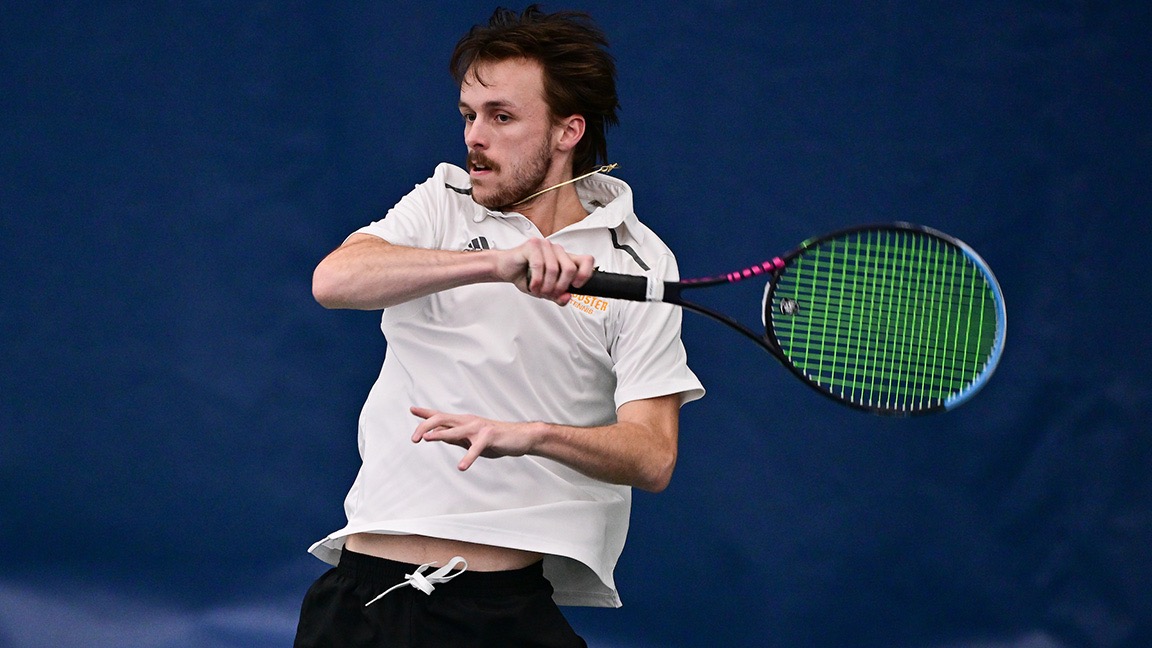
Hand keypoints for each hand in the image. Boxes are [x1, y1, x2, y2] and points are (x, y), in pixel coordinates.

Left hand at [410, 407, 537, 470]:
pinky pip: (476, 448)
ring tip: (427, 439)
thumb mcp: (472, 439)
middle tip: (414, 439)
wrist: (521, 437)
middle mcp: (469, 422)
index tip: (412, 410)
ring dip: (440, 434)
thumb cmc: (497, 439)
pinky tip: (461, 466)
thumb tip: (439, 436)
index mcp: (464, 422)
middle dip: (425, 426)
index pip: (441, 416)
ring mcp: (478, 428)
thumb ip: (456, 438)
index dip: (425, 413)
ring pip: (455, 430)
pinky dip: (468, 457)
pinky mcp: (489, 437)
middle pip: (442, 419)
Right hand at [495, 239, 593, 304]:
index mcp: (564, 258)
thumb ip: (558, 296)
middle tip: (551, 293)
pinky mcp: (532, 245)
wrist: (505, 268)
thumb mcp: (544, 291)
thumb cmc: (525, 275)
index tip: (576, 286)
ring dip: (546, 286)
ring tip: (539, 290)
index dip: (586, 274)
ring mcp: (545, 246)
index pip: (587, 260)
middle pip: (570, 269)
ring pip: (554, 269)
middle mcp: (557, 250)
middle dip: (560, 287)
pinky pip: (539, 265)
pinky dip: (536, 280)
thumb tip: (567, 297)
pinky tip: (533, 285)